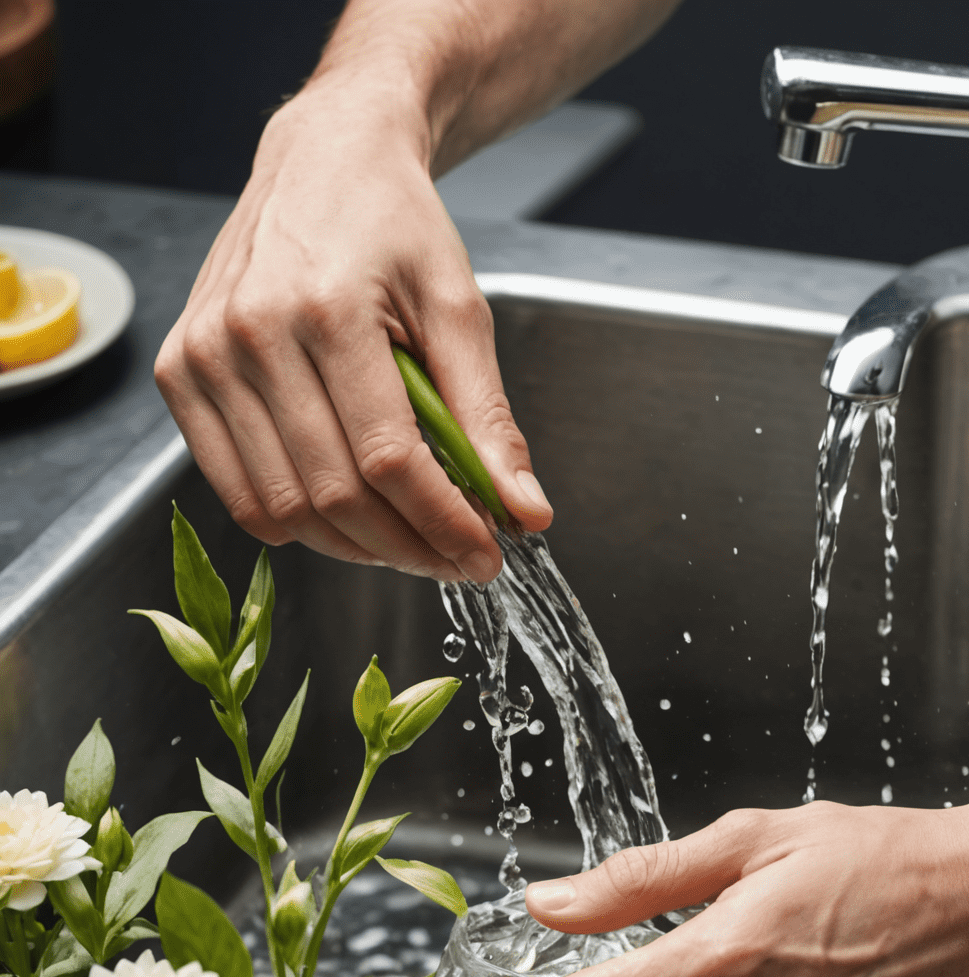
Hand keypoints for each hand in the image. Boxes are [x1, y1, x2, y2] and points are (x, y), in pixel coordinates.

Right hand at [155, 82, 552, 583]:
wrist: (324, 162)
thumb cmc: (396, 228)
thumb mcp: (460, 310)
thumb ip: (489, 418)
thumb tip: (525, 512)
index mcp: (327, 311)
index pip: (391, 460)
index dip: (445, 523)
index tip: (489, 553)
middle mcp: (249, 335)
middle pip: (335, 494)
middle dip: (410, 546)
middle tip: (459, 559)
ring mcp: (202, 357)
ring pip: (284, 508)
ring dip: (358, 549)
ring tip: (413, 543)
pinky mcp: (179, 375)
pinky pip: (237, 493)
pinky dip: (299, 525)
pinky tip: (352, 521)